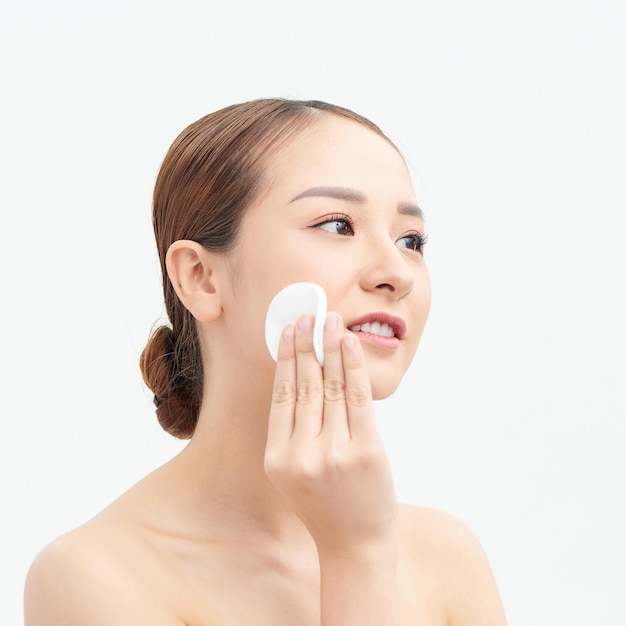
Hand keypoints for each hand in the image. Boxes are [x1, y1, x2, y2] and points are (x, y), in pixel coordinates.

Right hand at [264, 312, 398, 554]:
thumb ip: (293, 433)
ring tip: (330, 322)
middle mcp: (301, 454)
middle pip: (304, 386)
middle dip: (307, 345)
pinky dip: (353, 367)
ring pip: (331, 387)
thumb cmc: (326, 507)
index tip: (289, 331)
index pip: (281, 396)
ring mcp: (334, 454)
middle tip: (308, 315)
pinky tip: (349, 345)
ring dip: (330, 349)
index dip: (286, 359)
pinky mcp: (366, 452)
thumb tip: (301, 378)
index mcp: (277, 459)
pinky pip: (357, 399)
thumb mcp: (295, 474)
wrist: (356, 548)